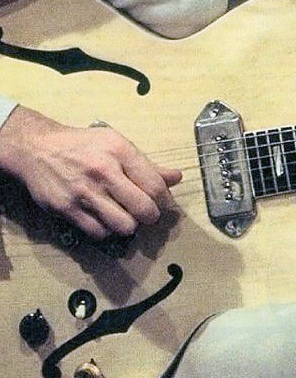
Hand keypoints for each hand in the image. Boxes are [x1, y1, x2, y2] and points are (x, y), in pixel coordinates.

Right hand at [0, 105, 181, 238]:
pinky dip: (106, 230)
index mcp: (120, 151)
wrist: (38, 148)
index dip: (165, 201)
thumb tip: (176, 177)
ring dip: (128, 225)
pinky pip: (99, 233)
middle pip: (144, 210)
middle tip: (146, 214)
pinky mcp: (67, 209)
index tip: (163, 204)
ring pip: (124, 226)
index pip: (155, 186)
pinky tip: (104, 218)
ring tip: (124, 216)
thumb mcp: (116, 144)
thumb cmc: (82, 145)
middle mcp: (103, 171)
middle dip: (150, 217)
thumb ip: (146, 164)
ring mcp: (84, 192)